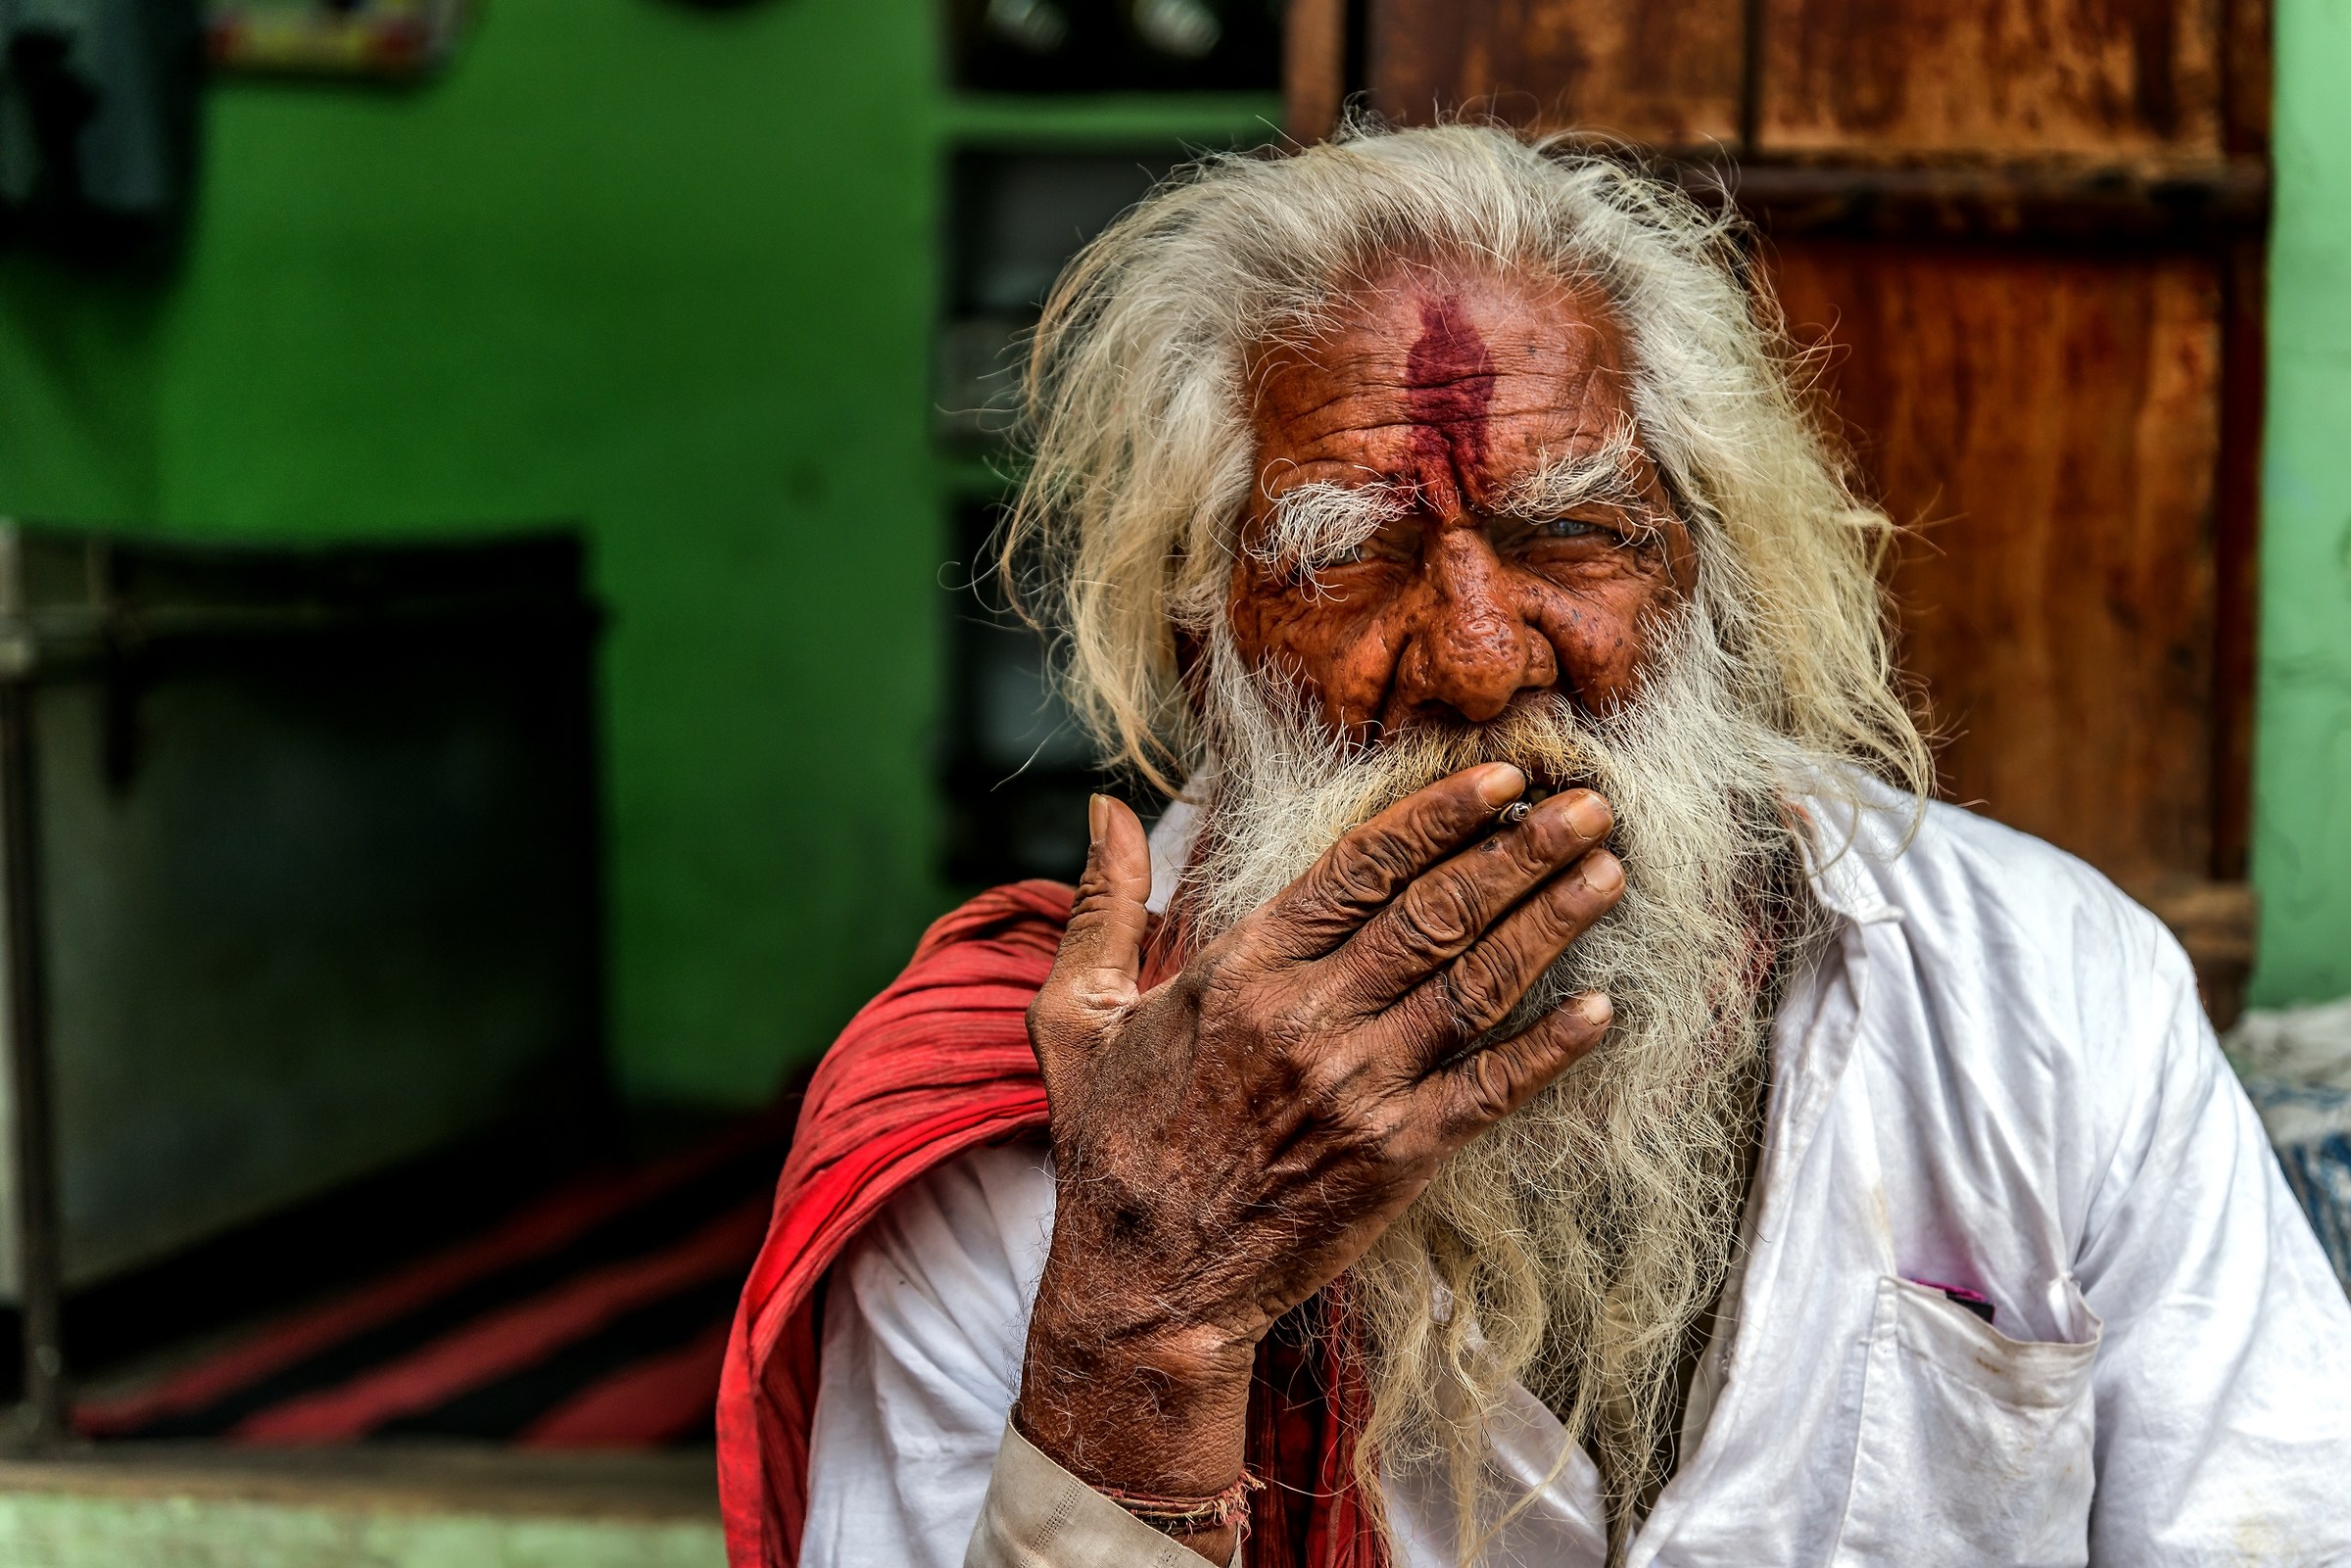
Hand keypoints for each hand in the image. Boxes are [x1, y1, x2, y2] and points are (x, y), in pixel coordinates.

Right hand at [1014, 765, 1622, 1559]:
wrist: (1148, 1287)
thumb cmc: (1112, 1146)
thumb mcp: (1078, 1013)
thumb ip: (1103, 903)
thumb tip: (1103, 806)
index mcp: (1241, 970)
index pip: (1362, 868)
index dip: (1440, 815)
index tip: (1503, 776)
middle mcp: (1309, 1018)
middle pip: (1438, 912)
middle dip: (1523, 851)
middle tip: (1592, 804)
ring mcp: (1361, 1089)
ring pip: (1476, 985)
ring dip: (1550, 925)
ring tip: (1608, 873)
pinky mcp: (1399, 1157)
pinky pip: (1491, 1090)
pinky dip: (1550, 1048)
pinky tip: (1601, 1008)